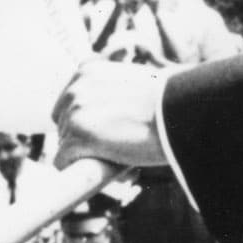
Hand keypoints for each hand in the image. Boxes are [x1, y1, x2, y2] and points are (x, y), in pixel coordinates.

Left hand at [51, 63, 168, 169]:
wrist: (179, 112)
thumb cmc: (169, 102)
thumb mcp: (135, 84)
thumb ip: (114, 95)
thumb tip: (106, 124)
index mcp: (88, 71)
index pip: (70, 102)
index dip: (86, 122)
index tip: (105, 133)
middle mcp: (75, 89)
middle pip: (63, 125)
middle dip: (84, 140)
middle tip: (117, 149)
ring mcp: (73, 114)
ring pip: (65, 145)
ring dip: (89, 156)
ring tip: (122, 158)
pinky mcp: (77, 139)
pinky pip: (63, 163)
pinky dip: (83, 171)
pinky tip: (111, 169)